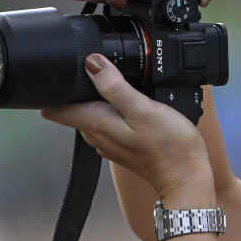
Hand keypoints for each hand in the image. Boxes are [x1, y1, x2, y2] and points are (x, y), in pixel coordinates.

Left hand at [41, 54, 214, 203]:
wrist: (187, 177)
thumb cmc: (170, 147)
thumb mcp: (143, 109)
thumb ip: (115, 87)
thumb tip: (92, 63)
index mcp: (95, 123)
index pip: (54, 109)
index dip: (53, 88)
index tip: (62, 72)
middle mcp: (96, 135)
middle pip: (73, 108)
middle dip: (80, 89)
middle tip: (102, 72)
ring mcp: (109, 142)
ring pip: (92, 114)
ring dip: (100, 99)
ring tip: (120, 87)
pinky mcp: (123, 146)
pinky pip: (109, 124)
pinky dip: (115, 112)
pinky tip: (133, 107)